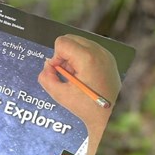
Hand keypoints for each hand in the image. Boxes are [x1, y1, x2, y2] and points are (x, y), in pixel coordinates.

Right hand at [38, 34, 121, 154]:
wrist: (109, 116)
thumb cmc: (86, 107)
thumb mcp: (59, 95)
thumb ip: (46, 78)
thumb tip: (47, 66)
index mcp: (88, 58)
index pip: (62, 42)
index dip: (55, 57)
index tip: (59, 71)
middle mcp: (99, 52)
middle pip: (70, 38)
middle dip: (63, 55)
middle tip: (66, 73)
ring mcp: (106, 54)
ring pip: (79, 43)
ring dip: (71, 56)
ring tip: (75, 75)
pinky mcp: (109, 58)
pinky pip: (88, 49)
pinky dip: (81, 58)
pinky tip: (83, 74)